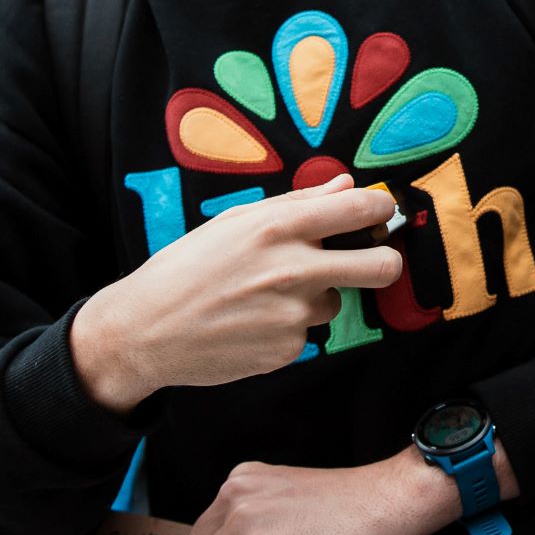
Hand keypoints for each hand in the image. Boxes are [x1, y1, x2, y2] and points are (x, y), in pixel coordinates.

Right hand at [70, 175, 400, 411]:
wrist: (146, 329)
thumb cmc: (188, 267)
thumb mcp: (236, 221)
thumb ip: (298, 202)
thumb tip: (345, 184)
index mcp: (280, 227)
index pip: (361, 209)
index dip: (382, 209)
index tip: (381, 213)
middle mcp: (295, 269)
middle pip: (383, 267)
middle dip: (388, 262)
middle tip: (372, 261)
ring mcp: (294, 314)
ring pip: (335, 301)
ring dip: (315, 297)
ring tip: (266, 296)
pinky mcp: (288, 350)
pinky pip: (308, 332)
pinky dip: (289, 327)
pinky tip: (253, 322)